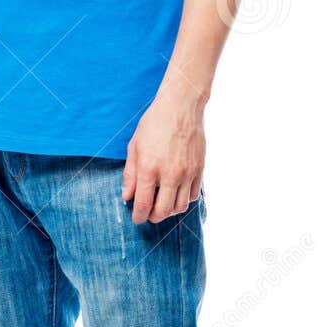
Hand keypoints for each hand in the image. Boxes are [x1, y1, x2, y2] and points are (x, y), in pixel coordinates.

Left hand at [123, 88, 205, 223]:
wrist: (181, 107)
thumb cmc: (154, 123)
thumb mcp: (135, 147)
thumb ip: (130, 174)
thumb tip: (127, 196)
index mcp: (149, 169)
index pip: (143, 204)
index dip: (138, 216)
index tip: (136, 218)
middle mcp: (170, 174)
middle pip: (163, 212)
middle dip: (153, 217)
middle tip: (148, 215)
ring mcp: (187, 173)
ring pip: (180, 207)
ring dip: (169, 211)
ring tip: (162, 205)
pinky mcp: (199, 170)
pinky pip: (192, 196)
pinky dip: (183, 200)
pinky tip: (176, 194)